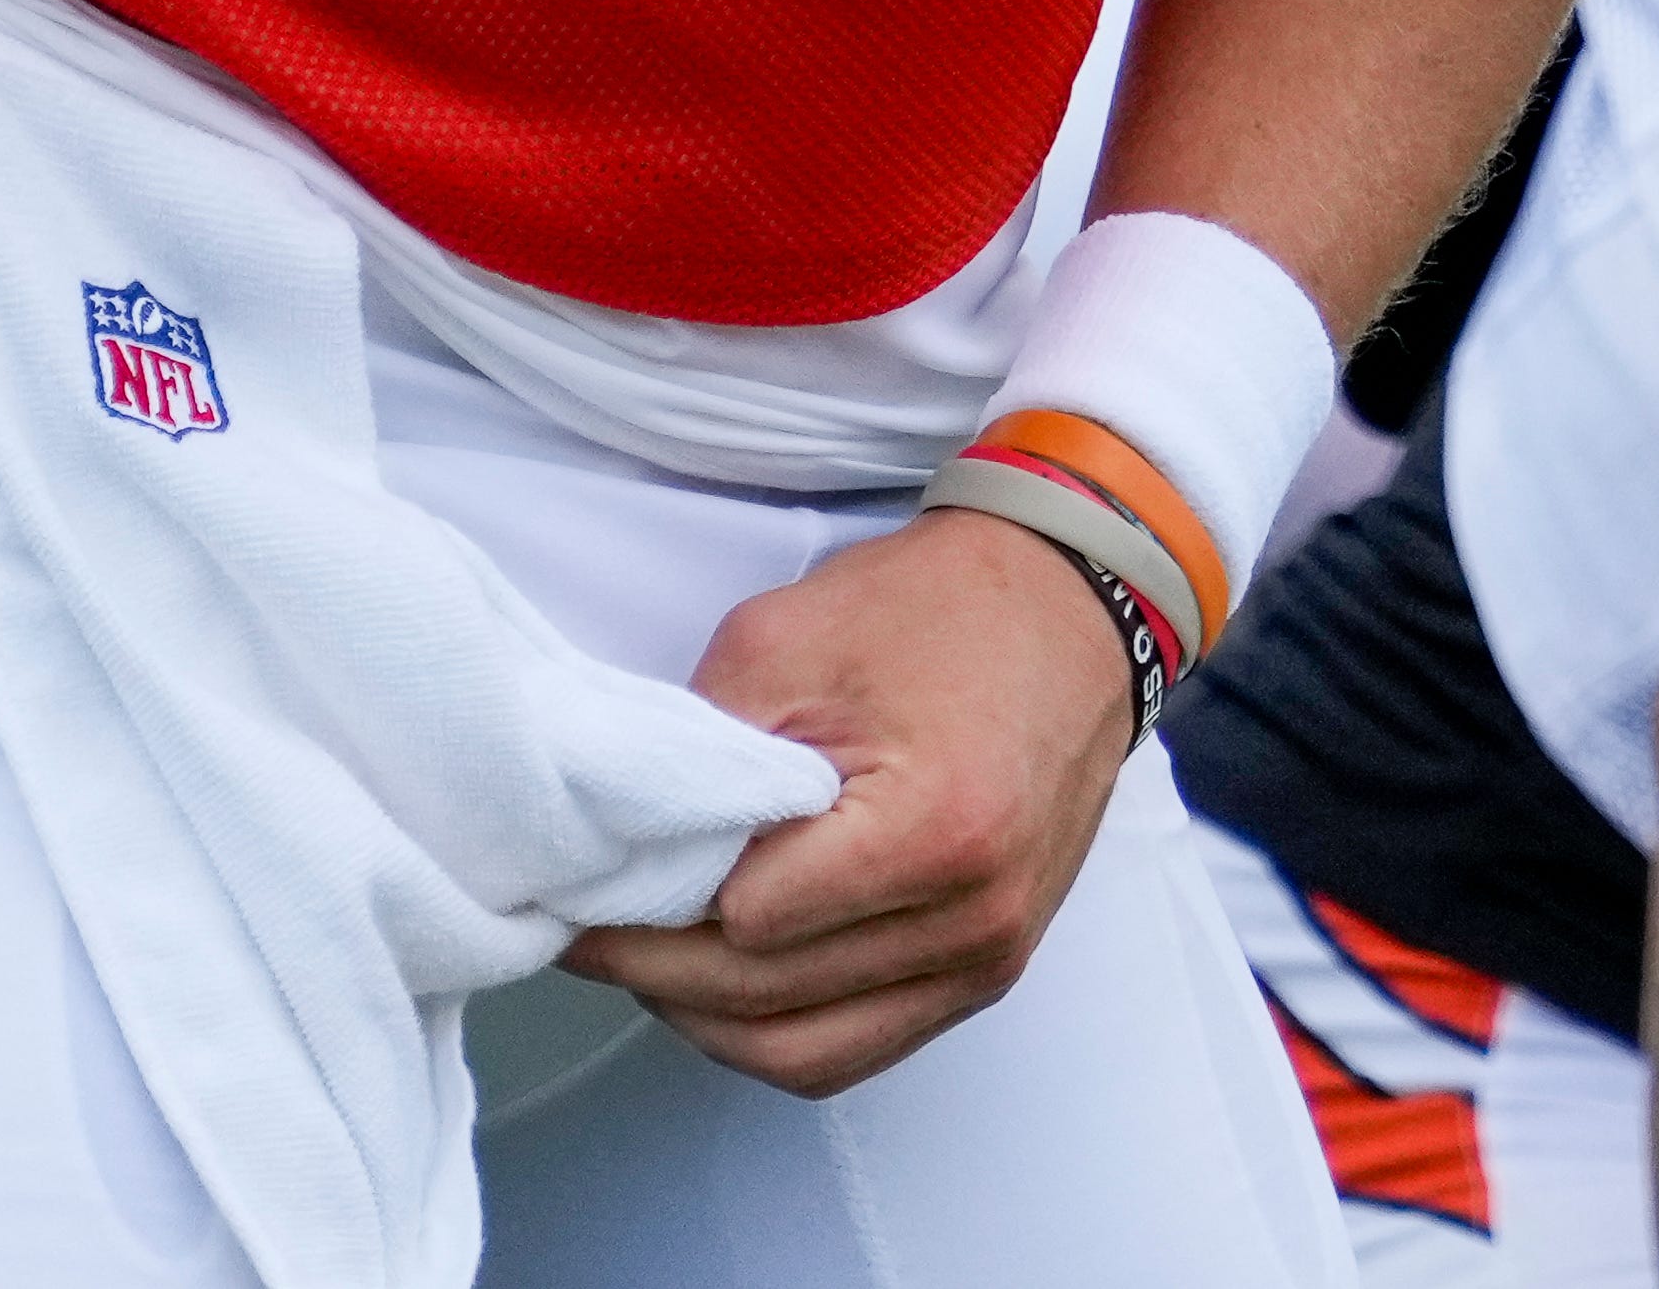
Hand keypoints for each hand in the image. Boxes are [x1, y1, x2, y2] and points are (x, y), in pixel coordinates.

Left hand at [562, 510, 1143, 1095]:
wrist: (1070, 607)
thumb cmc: (937, 610)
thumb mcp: (786, 642)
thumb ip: (700, 753)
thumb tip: (623, 853)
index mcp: (937, 828)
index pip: (750, 922)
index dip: (662, 899)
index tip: (598, 881)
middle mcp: (975, 915)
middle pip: (766, 998)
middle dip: (656, 970)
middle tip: (587, 930)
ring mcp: (991, 956)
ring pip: (803, 1052)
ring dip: (707, 1019)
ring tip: (646, 962)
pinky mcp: (990, 971)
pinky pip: (857, 1049)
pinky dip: (776, 1034)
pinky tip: (724, 988)